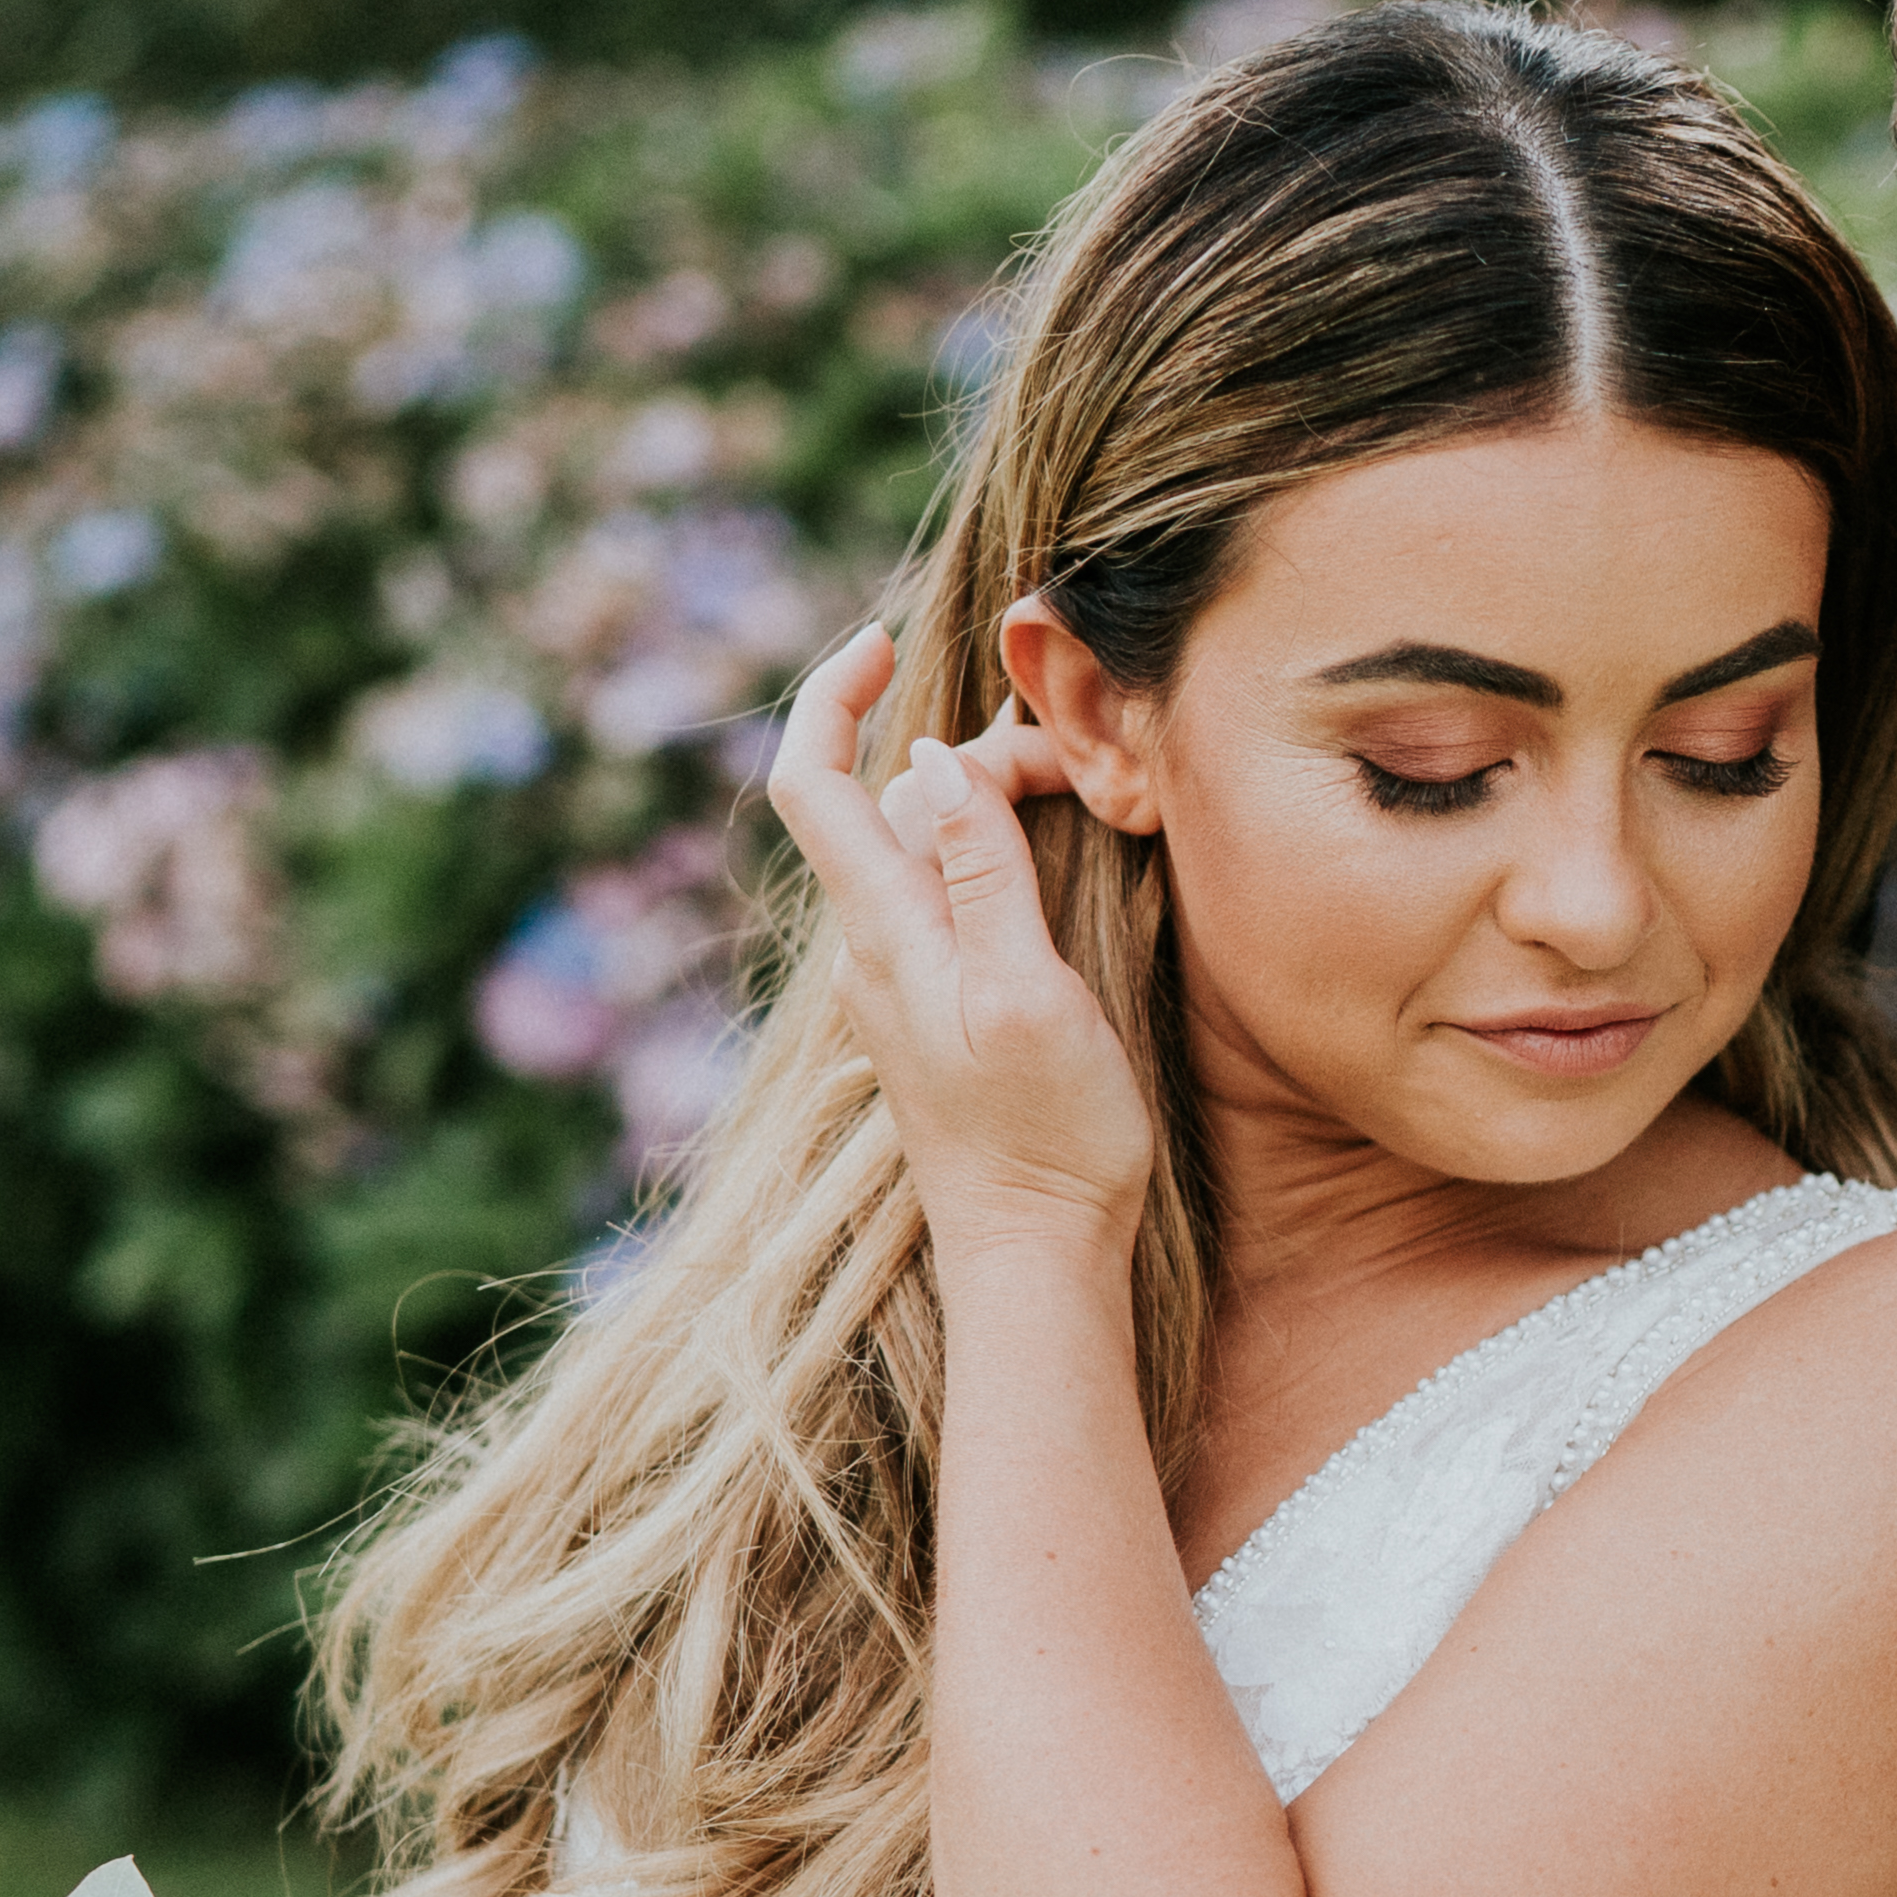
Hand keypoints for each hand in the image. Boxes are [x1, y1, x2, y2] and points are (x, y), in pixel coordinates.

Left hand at [764, 619, 1158, 1248]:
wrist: (1036, 1260)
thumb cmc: (1046, 1138)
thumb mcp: (1029, 994)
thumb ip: (985, 874)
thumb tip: (936, 757)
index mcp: (888, 931)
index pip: (814, 781)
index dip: (832, 694)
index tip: (884, 636)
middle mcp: (878, 948)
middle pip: (893, 801)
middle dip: (972, 749)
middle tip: (1078, 762)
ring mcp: (905, 983)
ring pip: (926, 846)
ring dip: (989, 797)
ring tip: (1082, 794)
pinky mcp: (939, 1013)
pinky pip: (949, 896)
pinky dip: (994, 849)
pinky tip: (1053, 858)